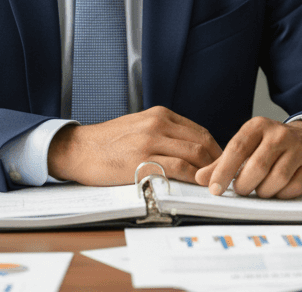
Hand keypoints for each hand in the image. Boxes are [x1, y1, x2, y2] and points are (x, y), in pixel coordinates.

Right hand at [47, 106, 222, 185]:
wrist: (78, 149)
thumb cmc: (109, 142)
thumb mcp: (140, 126)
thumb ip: (165, 133)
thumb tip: (193, 150)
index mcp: (160, 115)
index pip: (200, 132)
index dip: (216, 150)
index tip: (221, 165)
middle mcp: (157, 124)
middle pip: (202, 142)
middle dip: (217, 162)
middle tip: (223, 178)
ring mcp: (150, 142)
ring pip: (194, 154)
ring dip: (208, 171)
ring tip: (214, 184)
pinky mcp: (141, 161)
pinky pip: (177, 168)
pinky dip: (192, 178)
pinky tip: (196, 186)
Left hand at [194, 117, 301, 199]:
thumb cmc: (271, 146)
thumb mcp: (246, 146)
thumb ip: (222, 162)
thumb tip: (200, 178)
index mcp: (259, 126)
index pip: (237, 148)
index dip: (223, 171)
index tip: (214, 189)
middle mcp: (280, 134)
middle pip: (257, 166)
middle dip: (244, 184)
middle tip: (241, 189)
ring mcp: (299, 150)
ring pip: (276, 180)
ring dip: (263, 191)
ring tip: (260, 188)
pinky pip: (292, 189)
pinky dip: (281, 194)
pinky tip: (278, 189)